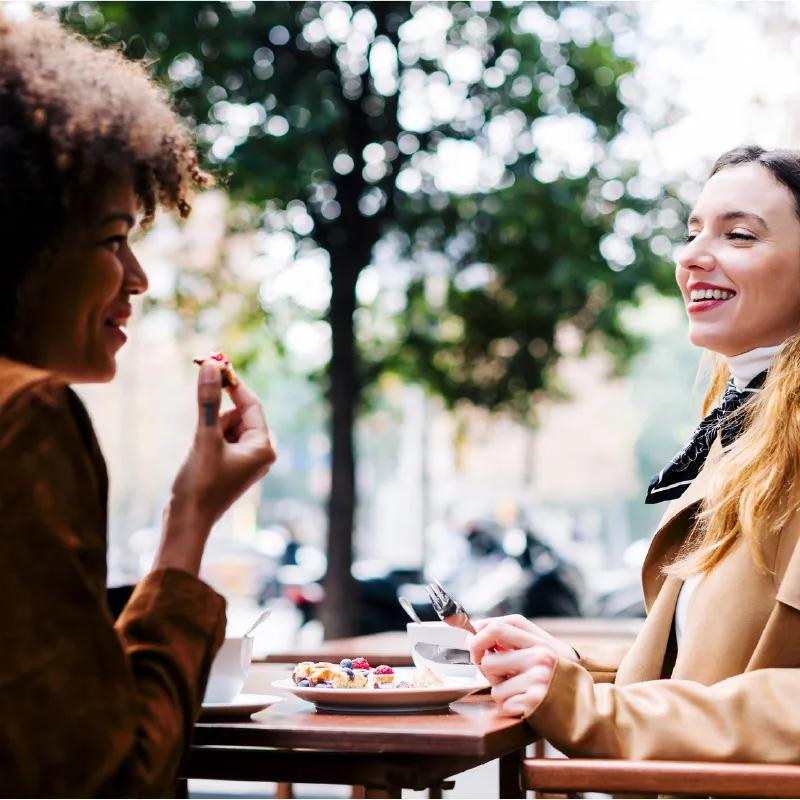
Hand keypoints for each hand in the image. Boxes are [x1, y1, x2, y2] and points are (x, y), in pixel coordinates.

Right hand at [155, 361, 275, 573]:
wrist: (187, 521)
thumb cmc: (200, 484)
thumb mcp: (204, 438)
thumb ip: (208, 401)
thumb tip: (210, 367)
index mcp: (263, 446)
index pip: (252, 405)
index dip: (234, 384)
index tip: (215, 364)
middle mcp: (260, 453)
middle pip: (240, 414)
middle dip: (219, 407)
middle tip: (200, 387)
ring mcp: (246, 460)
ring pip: (228, 426)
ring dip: (211, 425)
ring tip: (199, 446)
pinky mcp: (231, 466)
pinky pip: (222, 439)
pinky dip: (209, 437)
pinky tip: (198, 453)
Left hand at [466, 615, 574, 716]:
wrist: (588, 709)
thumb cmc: (559, 676)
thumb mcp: (544, 649)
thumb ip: (514, 636)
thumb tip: (477, 627)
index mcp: (540, 643)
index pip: (498, 628)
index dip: (478, 637)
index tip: (473, 646)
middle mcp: (540, 659)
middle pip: (488, 661)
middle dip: (489, 672)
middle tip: (504, 675)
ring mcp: (538, 681)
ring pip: (494, 687)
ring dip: (502, 692)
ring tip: (522, 691)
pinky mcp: (534, 703)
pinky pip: (504, 704)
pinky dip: (511, 706)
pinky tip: (527, 703)